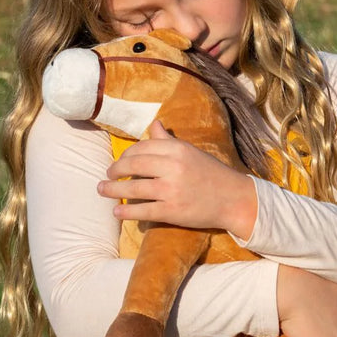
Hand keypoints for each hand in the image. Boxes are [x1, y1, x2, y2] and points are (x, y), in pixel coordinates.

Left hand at [97, 120, 257, 238]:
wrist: (233, 198)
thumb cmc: (210, 173)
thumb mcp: (190, 152)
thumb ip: (168, 140)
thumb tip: (154, 124)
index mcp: (177, 149)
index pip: (141, 148)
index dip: (125, 155)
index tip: (120, 162)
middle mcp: (173, 167)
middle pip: (133, 165)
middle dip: (115, 170)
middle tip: (107, 176)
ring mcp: (171, 189)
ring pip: (133, 188)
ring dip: (113, 190)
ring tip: (102, 190)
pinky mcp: (172, 210)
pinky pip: (143, 210)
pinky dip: (127, 211)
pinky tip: (117, 212)